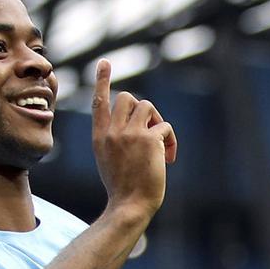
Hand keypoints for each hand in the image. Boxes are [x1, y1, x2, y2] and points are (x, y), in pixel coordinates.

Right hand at [91, 59, 177, 222]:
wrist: (130, 206)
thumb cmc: (123, 188)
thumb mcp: (109, 161)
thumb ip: (116, 139)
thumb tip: (138, 121)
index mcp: (99, 138)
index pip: (99, 102)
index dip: (102, 80)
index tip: (104, 62)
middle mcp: (111, 132)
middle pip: (127, 97)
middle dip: (142, 109)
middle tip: (150, 129)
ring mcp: (129, 134)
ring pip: (147, 106)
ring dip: (157, 121)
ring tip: (160, 144)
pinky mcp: (148, 139)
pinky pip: (164, 126)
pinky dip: (170, 141)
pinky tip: (169, 158)